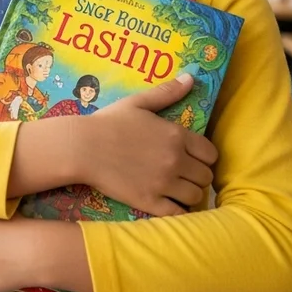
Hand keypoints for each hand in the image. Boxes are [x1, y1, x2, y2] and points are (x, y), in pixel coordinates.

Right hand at [81, 74, 217, 216]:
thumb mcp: (138, 103)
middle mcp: (176, 160)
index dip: (205, 157)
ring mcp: (164, 183)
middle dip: (197, 175)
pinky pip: (178, 214)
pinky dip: (178, 211)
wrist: (81, 147)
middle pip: (206, 177)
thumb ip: (167, 92)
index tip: (193, 157)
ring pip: (195, 196)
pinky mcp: (149, 201)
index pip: (211, 154)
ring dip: (189, 193)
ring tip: (176, 189)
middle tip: (183, 174)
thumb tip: (191, 78)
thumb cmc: (108, 122)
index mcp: (176, 136)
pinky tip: (169, 204)